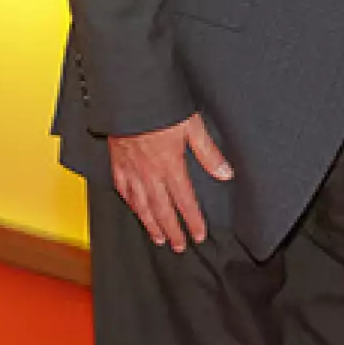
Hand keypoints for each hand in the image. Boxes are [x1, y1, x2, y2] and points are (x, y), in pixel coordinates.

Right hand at [109, 113, 232, 251]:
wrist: (130, 98)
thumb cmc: (160, 109)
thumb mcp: (192, 127)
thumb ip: (209, 153)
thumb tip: (225, 173)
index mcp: (170, 166)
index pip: (185, 201)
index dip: (193, 221)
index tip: (198, 235)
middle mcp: (150, 173)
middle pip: (163, 210)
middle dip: (173, 230)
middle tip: (179, 246)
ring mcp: (132, 170)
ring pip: (142, 205)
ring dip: (151, 224)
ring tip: (159, 238)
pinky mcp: (118, 164)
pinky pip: (123, 190)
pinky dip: (130, 204)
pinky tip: (135, 210)